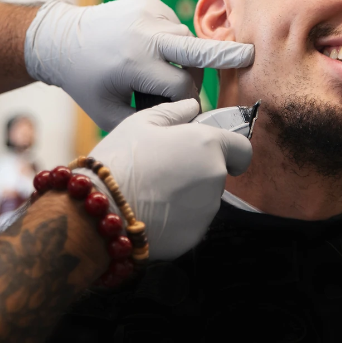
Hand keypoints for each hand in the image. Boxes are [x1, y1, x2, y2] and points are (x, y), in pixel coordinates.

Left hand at [25, 0, 253, 130]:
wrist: (61, 38)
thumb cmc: (86, 82)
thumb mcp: (109, 112)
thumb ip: (147, 121)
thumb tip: (183, 125)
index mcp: (135, 62)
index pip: (182, 87)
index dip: (185, 102)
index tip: (182, 112)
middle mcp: (144, 33)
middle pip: (195, 50)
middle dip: (224, 55)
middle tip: (250, 55)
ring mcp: (148, 12)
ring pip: (186, 40)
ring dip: (184, 58)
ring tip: (160, 72)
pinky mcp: (149, 1)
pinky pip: (174, 25)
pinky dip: (170, 42)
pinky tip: (149, 52)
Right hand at [82, 99, 251, 259]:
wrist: (100, 211)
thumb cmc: (120, 160)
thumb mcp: (141, 123)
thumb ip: (174, 112)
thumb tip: (192, 106)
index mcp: (207, 146)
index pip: (242, 149)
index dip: (229, 149)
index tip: (211, 152)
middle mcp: (215, 178)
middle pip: (218, 173)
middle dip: (199, 170)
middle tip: (164, 169)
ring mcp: (207, 210)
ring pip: (204, 199)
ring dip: (187, 194)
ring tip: (152, 191)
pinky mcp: (194, 236)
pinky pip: (191, 222)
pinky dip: (177, 218)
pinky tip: (150, 211)